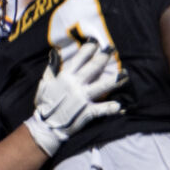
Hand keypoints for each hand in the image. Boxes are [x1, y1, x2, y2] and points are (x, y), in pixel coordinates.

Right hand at [25, 38, 122, 155]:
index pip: (79, 59)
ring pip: (101, 86)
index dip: (88, 49)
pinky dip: (110, 108)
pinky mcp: (86, 112)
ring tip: (125, 74)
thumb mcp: (44, 83)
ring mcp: (82, 98)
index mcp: (64, 77)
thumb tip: (55, 52)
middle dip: (104, 57)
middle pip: (93, 68)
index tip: (96, 42)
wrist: (45, 126)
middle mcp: (75, 85)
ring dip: (114, 80)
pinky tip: (119, 106)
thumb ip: (52, 68)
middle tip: (112, 49)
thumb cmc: (44, 104)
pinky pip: (101, 109)